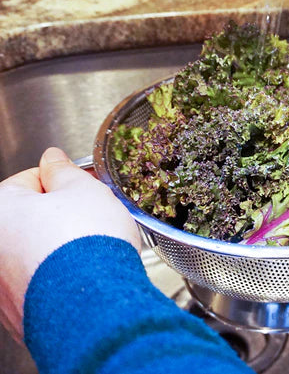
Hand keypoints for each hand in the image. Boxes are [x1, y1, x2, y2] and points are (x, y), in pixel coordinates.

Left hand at [0, 148, 140, 342]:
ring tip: (90, 248)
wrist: (96, 305)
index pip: (29, 178)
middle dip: (61, 214)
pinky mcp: (18, 312)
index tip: (82, 186)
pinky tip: (83, 274)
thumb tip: (54, 159)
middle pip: (30, 217)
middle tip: (90, 216)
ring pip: (36, 251)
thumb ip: (64, 169)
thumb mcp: (83, 188)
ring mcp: (1, 285)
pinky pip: (42, 282)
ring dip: (60, 245)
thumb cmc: (85, 245)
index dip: (63, 179)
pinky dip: (60, 276)